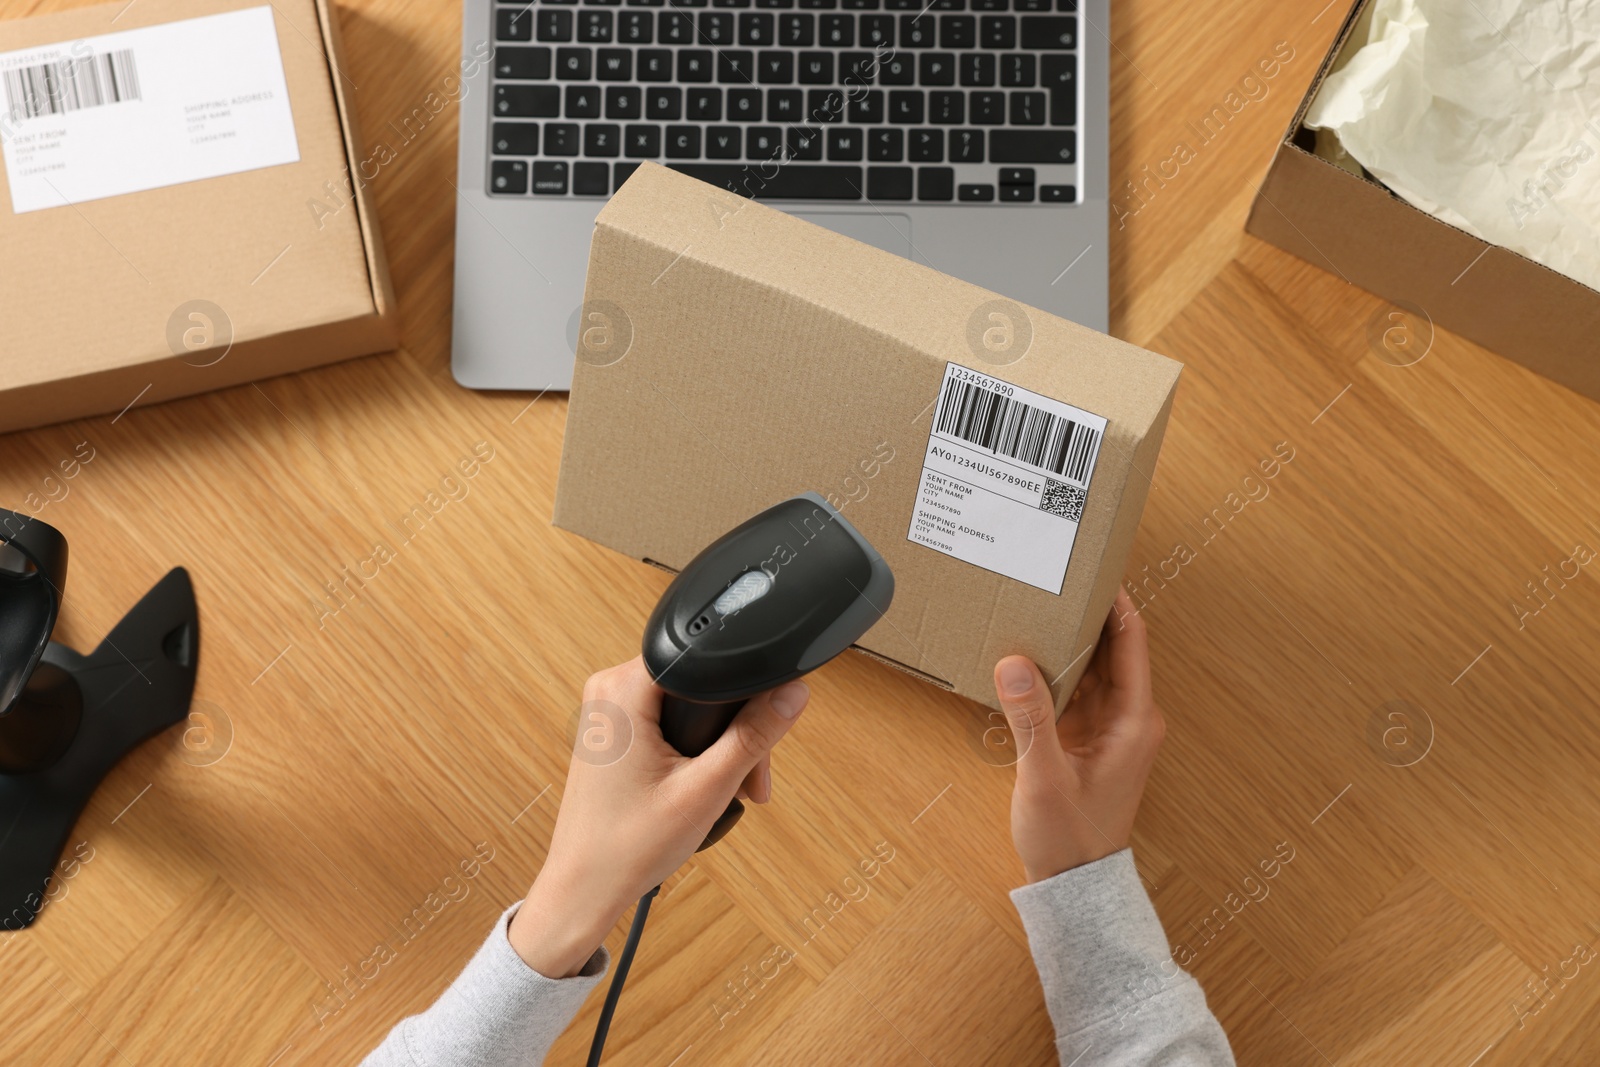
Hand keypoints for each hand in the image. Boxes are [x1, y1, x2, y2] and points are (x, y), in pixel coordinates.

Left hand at [509, 657, 808, 976]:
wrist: (585, 890)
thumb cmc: (626, 848)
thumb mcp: (706, 789)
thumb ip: (754, 736)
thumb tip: (791, 693)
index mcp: (623, 689)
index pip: (704, 659)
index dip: (743, 693)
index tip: (761, 736)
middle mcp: (610, 690)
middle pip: (701, 684)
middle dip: (735, 731)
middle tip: (750, 779)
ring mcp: (609, 711)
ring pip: (689, 706)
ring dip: (719, 746)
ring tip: (731, 790)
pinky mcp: (614, 732)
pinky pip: (668, 722)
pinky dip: (694, 751)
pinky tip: (704, 785)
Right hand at [993, 589, 1164, 883]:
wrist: (1074, 887)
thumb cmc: (1072, 839)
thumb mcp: (1046, 777)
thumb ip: (1030, 718)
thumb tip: (1013, 662)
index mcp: (1134, 721)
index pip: (1131, 642)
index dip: (1115, 601)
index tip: (1093, 567)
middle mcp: (1129, 718)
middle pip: (1110, 648)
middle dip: (1084, 613)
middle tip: (1054, 577)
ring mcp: (1108, 728)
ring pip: (1089, 668)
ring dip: (1065, 642)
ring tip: (1036, 605)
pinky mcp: (1086, 739)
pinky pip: (1072, 691)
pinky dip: (1052, 672)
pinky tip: (1024, 655)